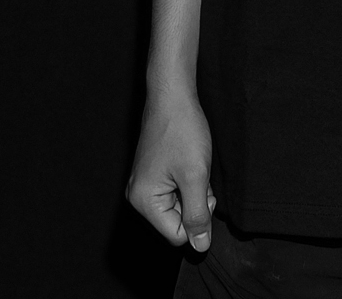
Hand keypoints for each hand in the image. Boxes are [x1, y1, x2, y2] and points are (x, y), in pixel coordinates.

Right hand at [126, 89, 216, 250]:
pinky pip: (176, 189)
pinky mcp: (153, 172)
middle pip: (177, 220)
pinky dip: (188, 178)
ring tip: (192, 162)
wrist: (173, 94)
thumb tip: (200, 247)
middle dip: (195, 201)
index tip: (203, 188)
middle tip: (197, 171)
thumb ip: (197, 215)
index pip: (178, 235)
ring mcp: (144, 183)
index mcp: (143, 202)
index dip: (198, 216)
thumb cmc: (182, 130)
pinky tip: (188, 159)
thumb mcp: (195, 176)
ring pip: (179, 204)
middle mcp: (138, 196)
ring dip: (193, 188)